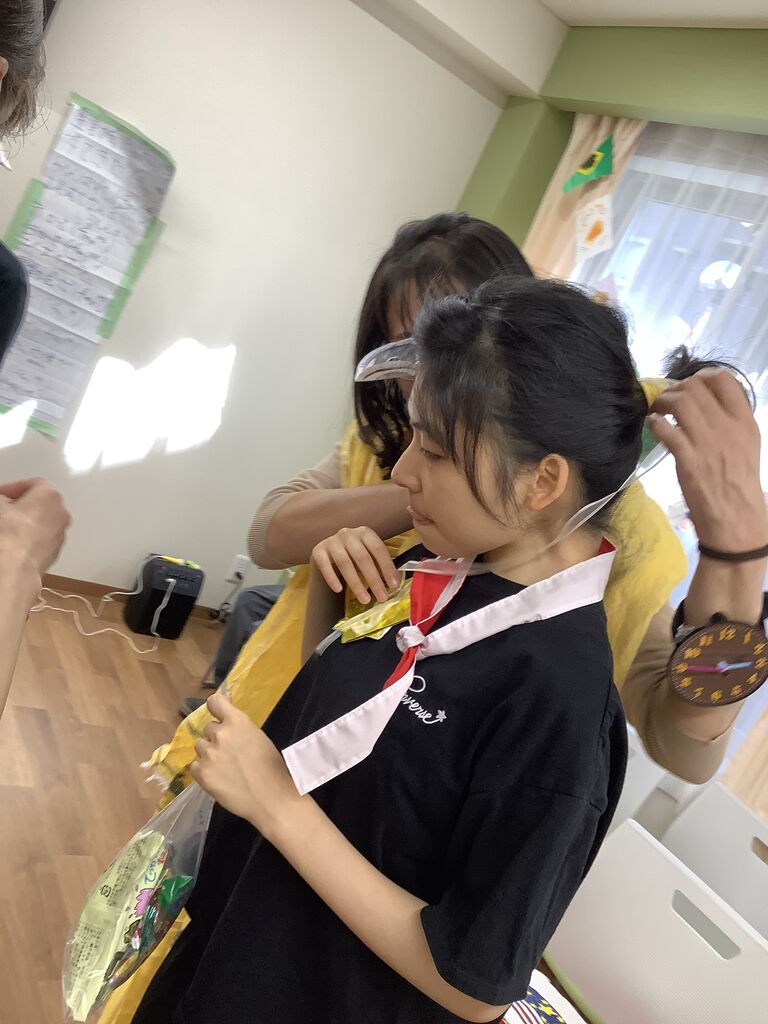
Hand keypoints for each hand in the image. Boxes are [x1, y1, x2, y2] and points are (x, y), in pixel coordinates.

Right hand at [0, 478, 69, 574]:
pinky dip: (28, 540)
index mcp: (50, 496)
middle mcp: (60, 516)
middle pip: (40, 505)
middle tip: (3, 509)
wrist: (13, 566)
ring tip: (6, 528)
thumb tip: (2, 502)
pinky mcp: (52, 555)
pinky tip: (11, 544)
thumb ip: (2, 498)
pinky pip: (39, 541)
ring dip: (25, 524)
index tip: (1, 494)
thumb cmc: (9, 533)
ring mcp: (58, 537)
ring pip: (41, 524)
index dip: (12, 488)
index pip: (33, 484)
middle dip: (20, 506)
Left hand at [190, 692, 301, 835]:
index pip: (214, 702)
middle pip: (207, 728)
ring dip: (209, 754)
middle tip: (230, 753)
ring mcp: (209, 754)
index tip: (218, 714)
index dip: (215, 707)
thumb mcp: (258, 738)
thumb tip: (228, 722)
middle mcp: (220, 734)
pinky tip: (218, 778)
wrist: (270, 799)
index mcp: (238, 722)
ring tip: (224, 767)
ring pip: (200, 747)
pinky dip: (203, 770)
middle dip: (216, 738)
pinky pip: (195, 765)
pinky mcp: (201, 773)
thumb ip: (240, 729)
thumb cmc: (272, 768)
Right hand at [311, 526, 399, 604]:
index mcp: (364, 532)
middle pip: (362, 557)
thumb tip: (396, 582)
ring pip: (344, 563)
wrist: (328, 554)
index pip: (378, 549)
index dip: (387, 567)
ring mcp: (332, 541)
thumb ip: (381, 566)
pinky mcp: (318, 551)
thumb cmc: (353, 557)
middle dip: (374, 579)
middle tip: (382, 598)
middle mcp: (348, 533)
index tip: (394, 585)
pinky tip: (339, 590)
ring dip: (356, 584)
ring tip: (365, 600)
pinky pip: (325, 565)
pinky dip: (332, 578)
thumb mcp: (369, 557)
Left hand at [649, 370, 766, 549]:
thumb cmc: (738, 480)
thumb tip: (705, 401)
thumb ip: (730, 420)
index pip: (724, 379)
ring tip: (658, 410)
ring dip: (662, 401)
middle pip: (696, 386)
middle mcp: (727, 427)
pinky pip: (666, 429)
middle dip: (676, 388)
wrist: (736, 516)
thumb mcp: (746, 443)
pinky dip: (655, 422)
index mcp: (745, 421)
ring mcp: (707, 442)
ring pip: (680, 401)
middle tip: (668, 399)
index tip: (690, 384)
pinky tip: (654, 425)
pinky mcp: (688, 459)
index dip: (702, 375)